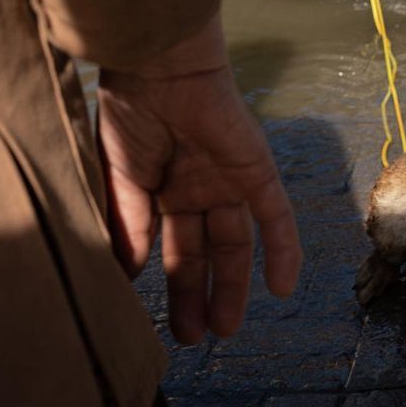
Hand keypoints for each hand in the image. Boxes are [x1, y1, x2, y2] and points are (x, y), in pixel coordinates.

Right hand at [98, 18, 302, 343]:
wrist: (160, 69)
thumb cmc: (133, 114)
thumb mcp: (121, 178)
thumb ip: (128, 224)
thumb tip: (127, 275)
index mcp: (166, 190)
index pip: (173, 247)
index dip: (171, 285)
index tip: (161, 324)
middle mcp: (201, 189)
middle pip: (206, 252)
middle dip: (200, 294)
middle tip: (193, 338)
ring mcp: (231, 181)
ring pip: (238, 243)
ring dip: (236, 284)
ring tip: (226, 328)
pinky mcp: (257, 170)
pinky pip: (276, 216)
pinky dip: (283, 250)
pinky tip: (283, 288)